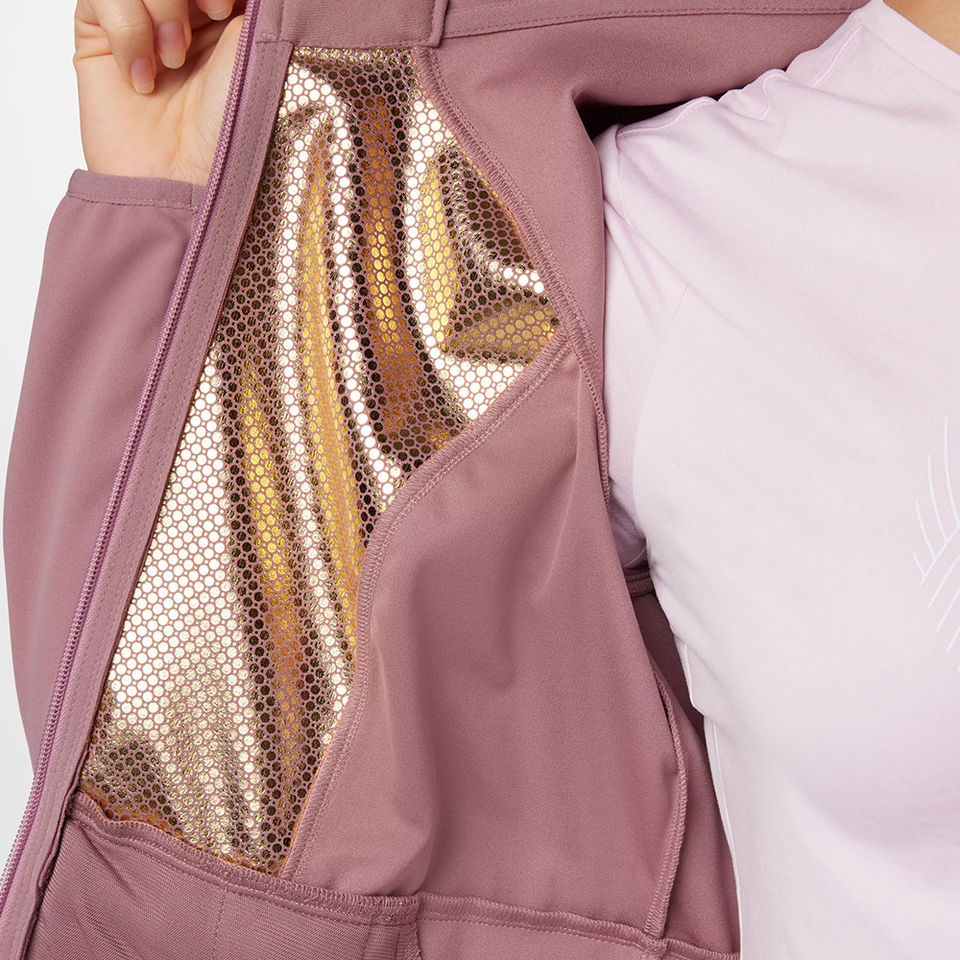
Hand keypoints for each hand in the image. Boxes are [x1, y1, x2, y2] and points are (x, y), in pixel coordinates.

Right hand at [74, 0, 247, 185]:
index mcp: (232, 11)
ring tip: (174, 60)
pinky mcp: (100, 32)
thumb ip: (256, 4)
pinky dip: (126, 29)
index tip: (227, 8)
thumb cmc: (233, 129)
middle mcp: (188, 9)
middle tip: (212, 14)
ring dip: (161, 4)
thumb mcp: (261, 47)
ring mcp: (143, 17)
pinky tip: (144, 78)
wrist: (184, 181)